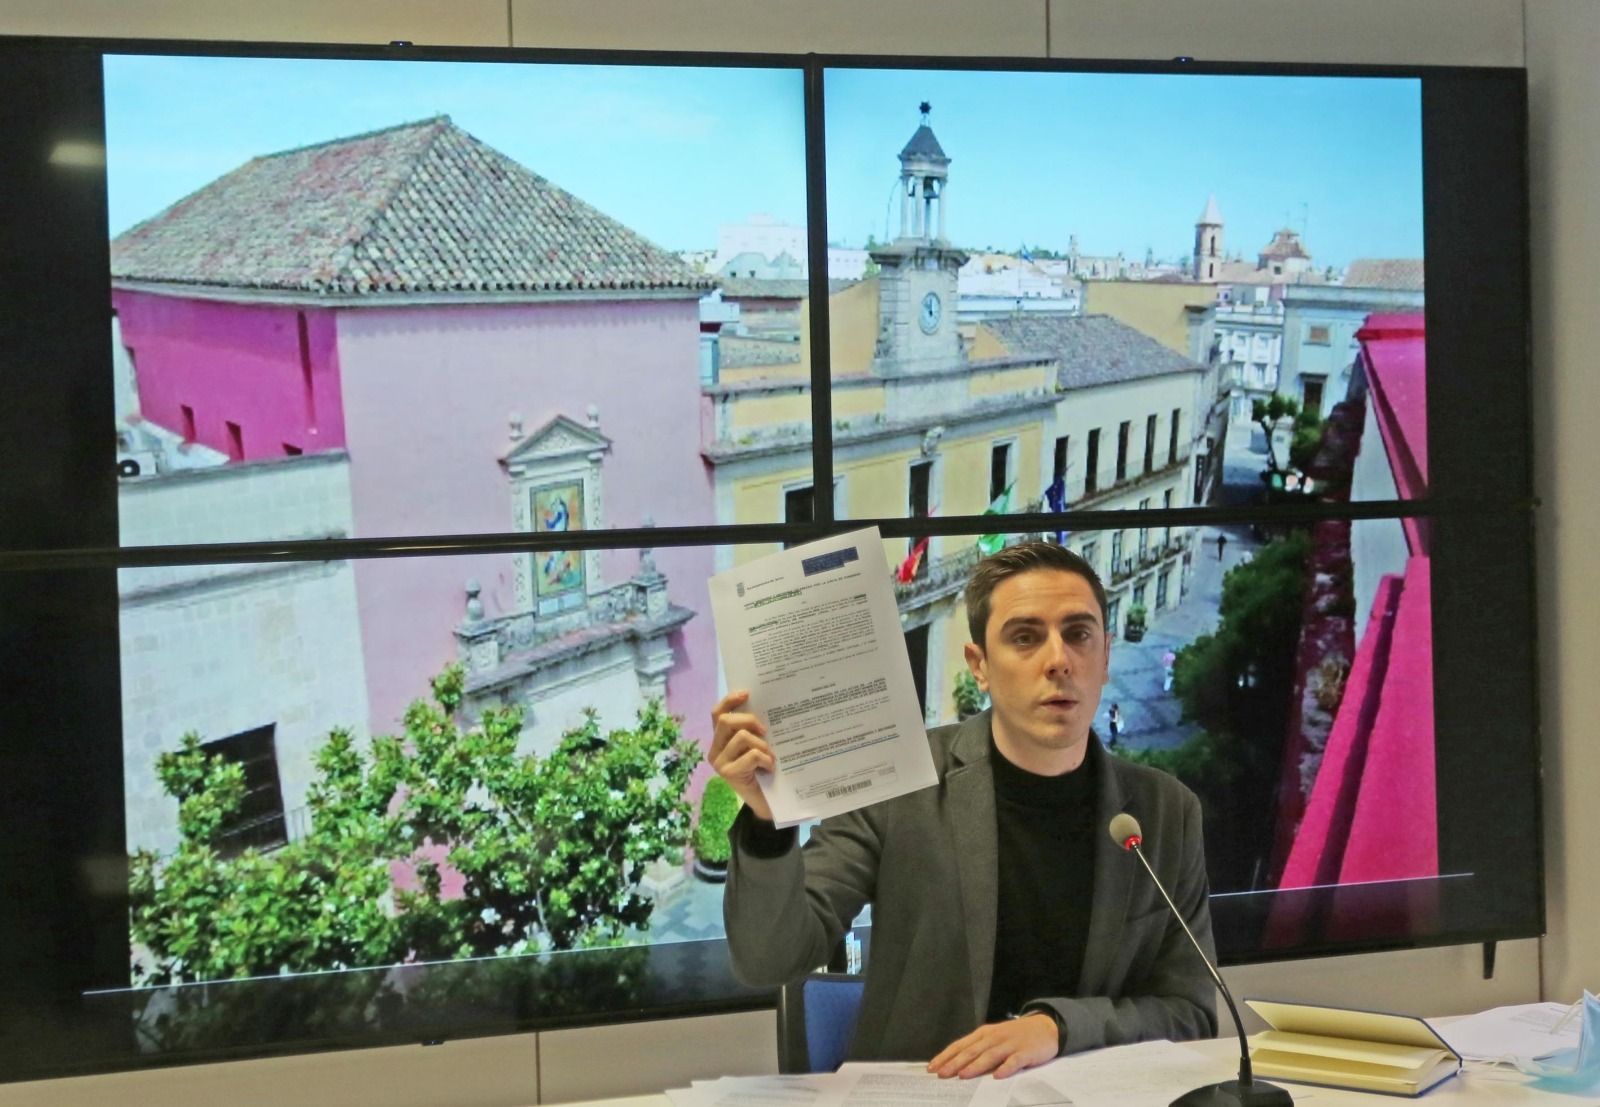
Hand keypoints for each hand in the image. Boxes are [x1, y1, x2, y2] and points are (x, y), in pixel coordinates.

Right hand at [707, 689, 774, 822]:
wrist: (766, 804)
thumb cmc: (763, 772)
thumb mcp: (756, 747)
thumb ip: (753, 731)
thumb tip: (765, 706)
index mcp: (720, 740)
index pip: (717, 714)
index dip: (729, 701)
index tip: (747, 694)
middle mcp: (715, 750)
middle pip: (726, 721)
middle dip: (749, 721)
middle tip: (765, 731)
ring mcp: (719, 763)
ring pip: (741, 737)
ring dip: (762, 744)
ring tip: (770, 756)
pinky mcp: (728, 774)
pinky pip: (751, 755)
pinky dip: (765, 758)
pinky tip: (770, 768)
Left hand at [928, 1013, 1058, 1078]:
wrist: (1045, 1027)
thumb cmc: (1014, 1036)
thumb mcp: (994, 1037)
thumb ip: (978, 1049)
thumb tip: (956, 1064)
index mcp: (984, 1034)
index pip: (960, 1045)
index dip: (946, 1056)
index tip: (932, 1068)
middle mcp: (994, 1037)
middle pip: (972, 1051)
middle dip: (955, 1063)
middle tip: (942, 1074)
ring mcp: (1010, 1044)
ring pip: (990, 1055)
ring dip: (976, 1066)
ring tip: (963, 1075)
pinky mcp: (1025, 1052)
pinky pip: (1014, 1061)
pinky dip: (1006, 1068)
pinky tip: (998, 1076)